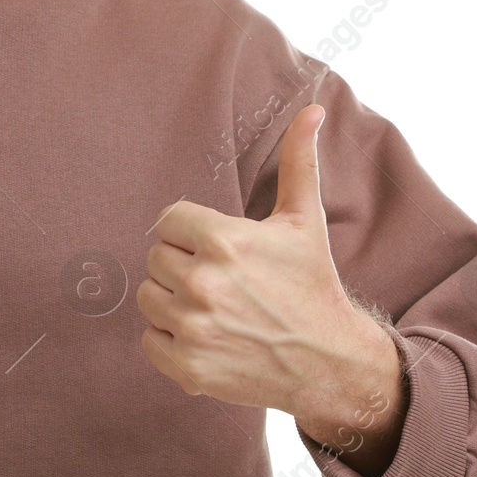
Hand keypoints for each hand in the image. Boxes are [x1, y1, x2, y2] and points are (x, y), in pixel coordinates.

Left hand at [136, 105, 404, 473]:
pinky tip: (208, 336)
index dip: (191, 233)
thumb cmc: (312, 283)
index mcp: (224, 240)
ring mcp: (194, 328)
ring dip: (173, 302)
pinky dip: (170, 340)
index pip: (167, 221)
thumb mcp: (305, 220)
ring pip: (148, 297)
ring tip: (216, 307)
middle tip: (224, 281)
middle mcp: (203, 284)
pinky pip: (148, 340)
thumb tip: (313, 108)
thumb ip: (298, 161)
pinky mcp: (188, 368)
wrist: (329, 362)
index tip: (219, 249)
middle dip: (183, 265)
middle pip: (155, 258)